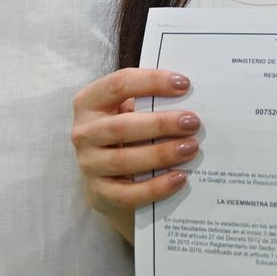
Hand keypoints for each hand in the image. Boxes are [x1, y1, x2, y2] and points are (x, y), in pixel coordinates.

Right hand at [71, 68, 200, 241]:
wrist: (107, 178)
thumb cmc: (125, 134)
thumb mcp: (129, 111)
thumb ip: (149, 102)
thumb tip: (190, 99)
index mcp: (89, 102)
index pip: (119, 84)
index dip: (152, 82)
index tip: (184, 84)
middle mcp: (83, 132)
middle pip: (121, 126)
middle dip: (160, 124)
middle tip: (192, 122)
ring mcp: (89, 164)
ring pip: (124, 160)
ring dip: (161, 154)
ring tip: (191, 148)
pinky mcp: (99, 193)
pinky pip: (128, 193)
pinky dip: (156, 187)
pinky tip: (179, 178)